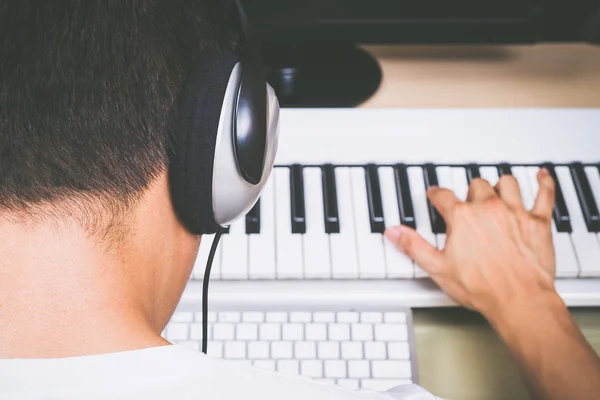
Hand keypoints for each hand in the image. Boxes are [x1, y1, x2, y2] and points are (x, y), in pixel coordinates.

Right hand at [385, 169, 557, 318]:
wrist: (518, 300)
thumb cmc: (481, 287)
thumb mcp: (437, 268)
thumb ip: (413, 245)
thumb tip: (394, 232)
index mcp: (462, 217)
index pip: (443, 196)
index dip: (436, 194)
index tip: (435, 194)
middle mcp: (487, 208)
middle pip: (476, 186)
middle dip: (469, 192)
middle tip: (467, 201)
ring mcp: (514, 212)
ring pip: (506, 184)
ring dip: (500, 186)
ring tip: (496, 190)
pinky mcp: (537, 221)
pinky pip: (544, 194)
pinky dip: (543, 184)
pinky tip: (542, 177)